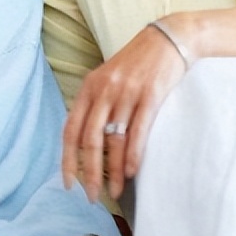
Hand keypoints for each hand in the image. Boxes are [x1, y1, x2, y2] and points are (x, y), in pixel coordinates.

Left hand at [62, 23, 185, 203]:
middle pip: (90, 140)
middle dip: (89, 172)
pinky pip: (138, 131)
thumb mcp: (108, 77)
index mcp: (89, 88)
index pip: (71, 130)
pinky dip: (133, 154)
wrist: (168, 39)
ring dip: (113, 171)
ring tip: (116, 192)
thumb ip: (95, 103)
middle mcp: (104, 91)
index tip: (68, 183)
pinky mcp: (150, 96)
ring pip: (114, 140)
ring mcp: (127, 93)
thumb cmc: (137, 62)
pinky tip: (131, 172)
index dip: (67, 159)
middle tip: (92, 196)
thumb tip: (85, 139)